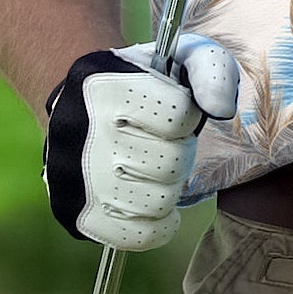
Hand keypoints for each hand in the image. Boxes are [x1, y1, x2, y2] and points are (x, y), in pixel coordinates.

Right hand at [42, 35, 239, 250]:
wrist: (81, 103)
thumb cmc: (146, 81)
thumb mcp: (183, 57)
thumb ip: (214, 71)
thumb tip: (222, 110)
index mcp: (105, 86)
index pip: (179, 116)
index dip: (188, 114)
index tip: (175, 110)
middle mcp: (80, 133)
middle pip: (170, 163)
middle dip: (179, 151)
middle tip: (164, 142)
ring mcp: (71, 179)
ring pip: (157, 202)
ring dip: (168, 186)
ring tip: (154, 168)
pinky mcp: (73, 214)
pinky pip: (137, 236)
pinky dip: (157, 224)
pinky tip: (153, 200)